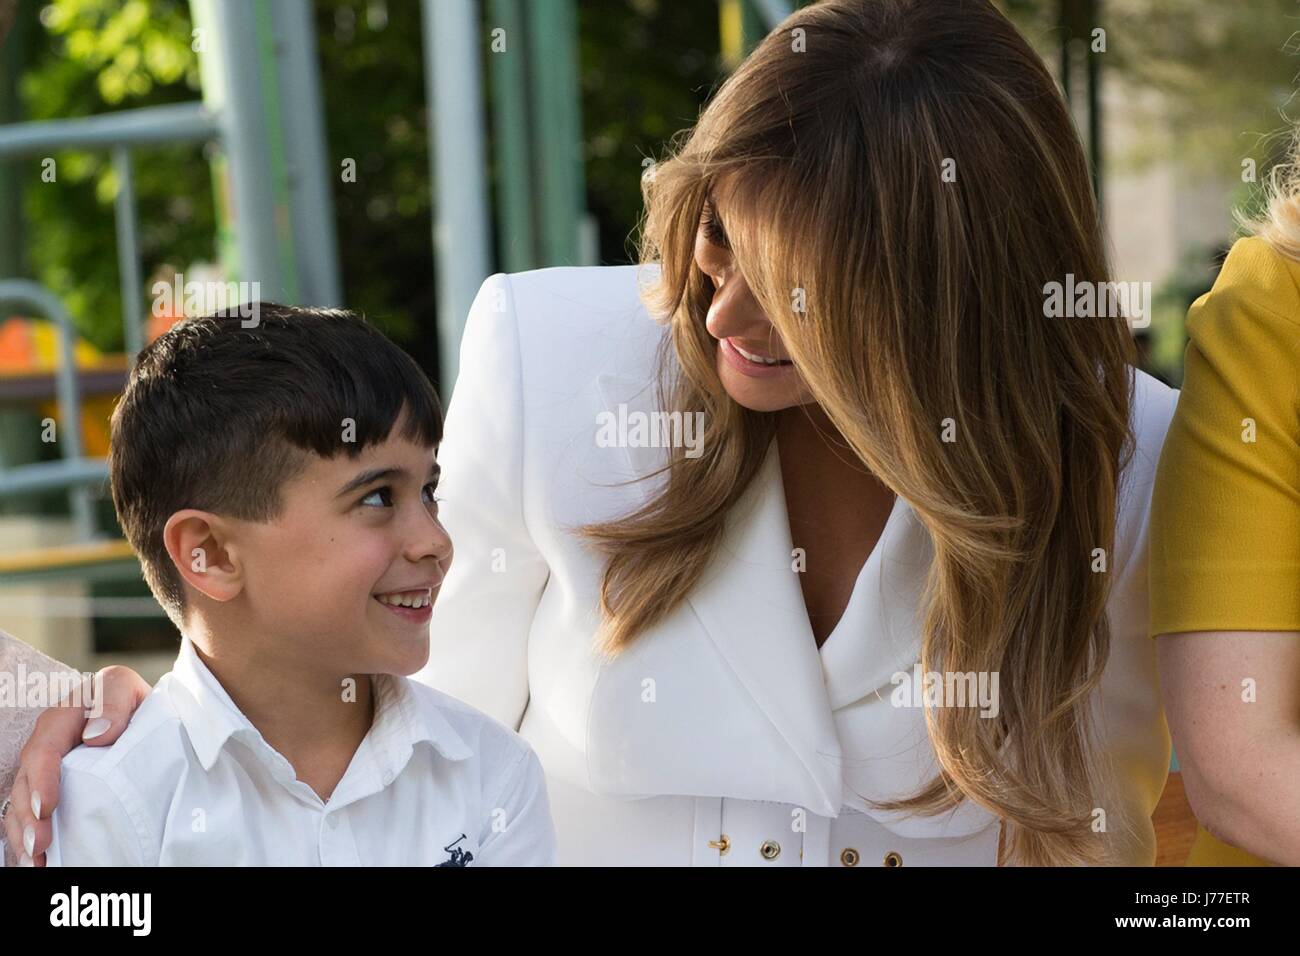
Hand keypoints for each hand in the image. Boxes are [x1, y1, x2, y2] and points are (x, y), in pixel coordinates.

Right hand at [4, 665, 150, 865]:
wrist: (142, 709)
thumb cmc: (132, 699)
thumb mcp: (123, 687)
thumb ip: (111, 701)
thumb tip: (97, 735)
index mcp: (61, 718)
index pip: (43, 750)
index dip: (42, 780)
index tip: (47, 807)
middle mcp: (46, 745)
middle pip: (27, 783)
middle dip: (29, 817)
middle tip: (40, 845)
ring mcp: (47, 768)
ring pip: (23, 803)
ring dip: (25, 833)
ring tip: (36, 861)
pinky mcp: (52, 786)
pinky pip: (31, 812)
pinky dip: (29, 836)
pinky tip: (37, 860)